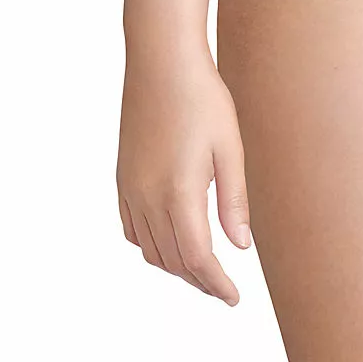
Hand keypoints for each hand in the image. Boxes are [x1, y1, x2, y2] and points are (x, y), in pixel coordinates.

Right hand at [117, 32, 250, 304]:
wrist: (161, 62)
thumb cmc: (202, 98)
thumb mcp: (229, 148)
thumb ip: (233, 201)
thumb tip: (240, 247)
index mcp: (179, 193)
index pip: (198, 259)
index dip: (216, 284)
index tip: (234, 298)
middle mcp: (148, 198)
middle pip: (173, 261)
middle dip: (199, 281)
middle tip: (224, 288)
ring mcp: (131, 189)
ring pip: (150, 250)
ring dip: (175, 267)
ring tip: (203, 269)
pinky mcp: (122, 178)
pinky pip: (132, 229)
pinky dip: (151, 246)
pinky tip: (171, 240)